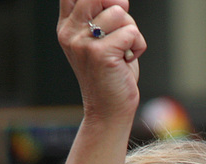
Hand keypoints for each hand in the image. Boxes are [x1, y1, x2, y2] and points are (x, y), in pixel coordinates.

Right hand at [57, 0, 146, 119]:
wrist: (108, 112)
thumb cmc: (111, 77)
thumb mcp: (103, 41)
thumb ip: (105, 17)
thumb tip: (121, 0)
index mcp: (67, 26)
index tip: (112, 8)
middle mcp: (71, 32)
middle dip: (119, 8)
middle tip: (124, 31)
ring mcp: (83, 42)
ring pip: (119, 12)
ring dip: (131, 32)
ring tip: (125, 52)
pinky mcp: (100, 53)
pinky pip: (131, 33)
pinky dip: (138, 46)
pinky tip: (129, 61)